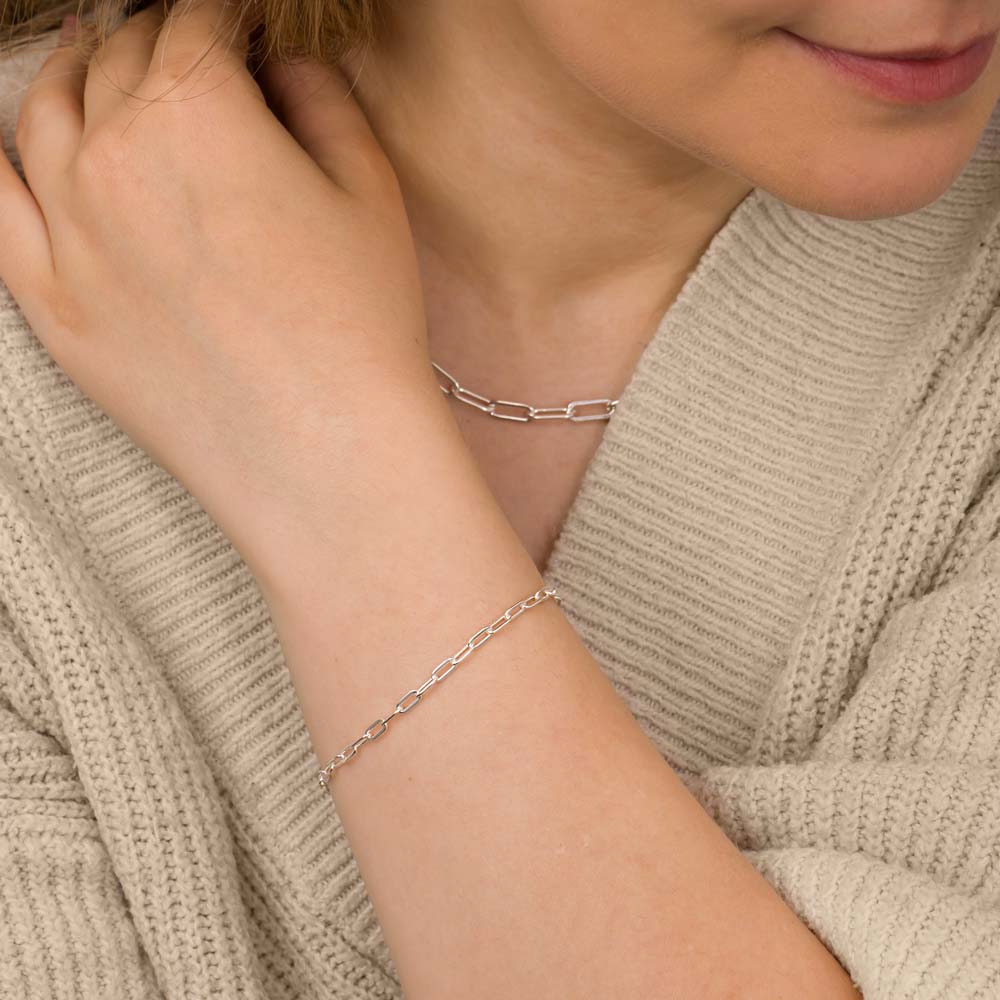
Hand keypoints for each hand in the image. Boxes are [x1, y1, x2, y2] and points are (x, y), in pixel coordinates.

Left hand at [0, 1, 437, 572]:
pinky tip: (22, 146)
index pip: (194, 22)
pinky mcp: (50, 306)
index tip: (243, 26)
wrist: (324, 450)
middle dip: (154, 37)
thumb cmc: (360, 325)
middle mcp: (110, 154)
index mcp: (195, 109)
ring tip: (96, 65)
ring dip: (75, 75)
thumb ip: (321, 100)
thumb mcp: (369, 190)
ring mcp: (66, 232)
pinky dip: (3, 161)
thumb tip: (282, 67)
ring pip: (44, 115)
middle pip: (116, 59)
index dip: (224, 14)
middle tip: (186, 48)